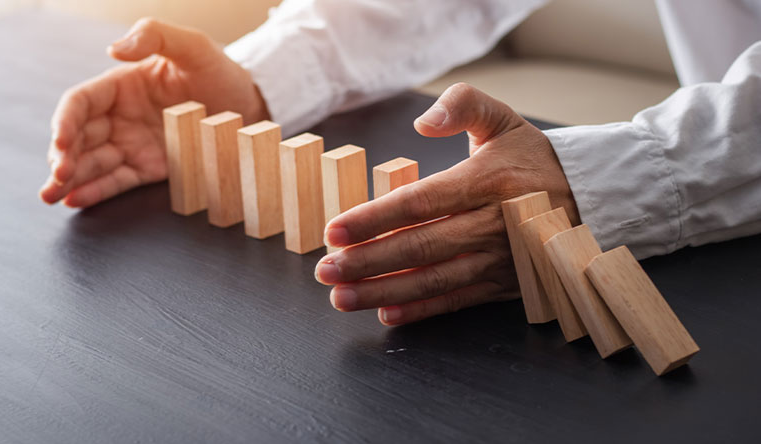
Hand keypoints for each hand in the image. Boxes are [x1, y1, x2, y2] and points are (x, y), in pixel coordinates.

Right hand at [40, 18, 268, 207]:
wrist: (250, 106)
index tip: (62, 142)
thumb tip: (113, 50)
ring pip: (92, 162)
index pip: (80, 103)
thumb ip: (154, 36)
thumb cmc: (219, 72)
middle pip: (79, 136)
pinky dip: (97, 191)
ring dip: (69, 179)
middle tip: (56, 177)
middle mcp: (120, 116)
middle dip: (63, 157)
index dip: (65, 122)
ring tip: (52, 195)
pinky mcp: (149, 168)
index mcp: (121, 85)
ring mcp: (132, 144)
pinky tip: (76, 201)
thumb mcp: (192, 46)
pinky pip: (118, 180)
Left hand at [314, 83, 579, 325]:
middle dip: (368, 261)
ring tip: (343, 297)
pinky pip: (459, 300)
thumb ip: (463, 104)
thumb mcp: (504, 119)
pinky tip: (389, 314)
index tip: (336, 230)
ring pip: (435, 280)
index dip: (374, 219)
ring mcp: (500, 259)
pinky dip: (423, 310)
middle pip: (421, 246)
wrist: (591, 198)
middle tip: (326, 270)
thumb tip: (422, 122)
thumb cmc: (535, 159)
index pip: (420, 202)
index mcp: (486, 181)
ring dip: (385, 291)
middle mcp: (493, 224)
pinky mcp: (505, 284)